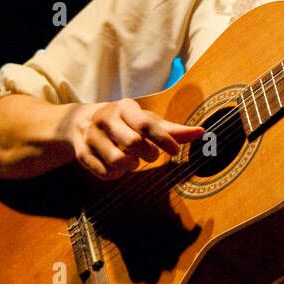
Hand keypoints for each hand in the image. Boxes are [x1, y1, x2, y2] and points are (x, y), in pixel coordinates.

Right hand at [68, 98, 205, 180]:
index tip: (174, 151)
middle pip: (133, 143)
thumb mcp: (146, 121)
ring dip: (132, 166)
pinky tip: (119, 168)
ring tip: (134, 161)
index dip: (163, 139)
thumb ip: (172, 129)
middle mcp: (105, 119)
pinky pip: (105, 173)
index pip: (146, 124)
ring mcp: (92, 137)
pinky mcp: (82, 154)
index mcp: (125, 108)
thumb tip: (201, 132)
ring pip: (117, 161)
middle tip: (152, 156)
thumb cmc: (125, 122)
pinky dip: (117, 175)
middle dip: (148, 154)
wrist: (82, 122)